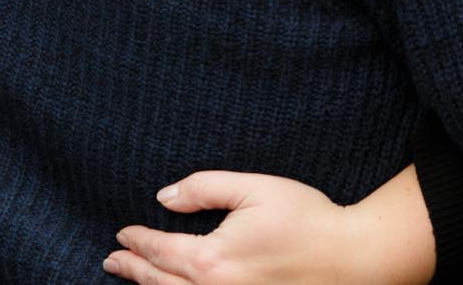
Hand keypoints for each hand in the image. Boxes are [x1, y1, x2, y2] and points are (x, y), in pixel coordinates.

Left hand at [105, 167, 431, 284]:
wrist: (349, 259)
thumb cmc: (307, 219)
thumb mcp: (256, 188)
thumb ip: (207, 187)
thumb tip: (165, 197)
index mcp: (212, 258)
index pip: (160, 250)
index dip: (137, 241)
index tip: (122, 234)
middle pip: (158, 282)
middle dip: (132, 270)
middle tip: (112, 259)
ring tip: (130, 278)